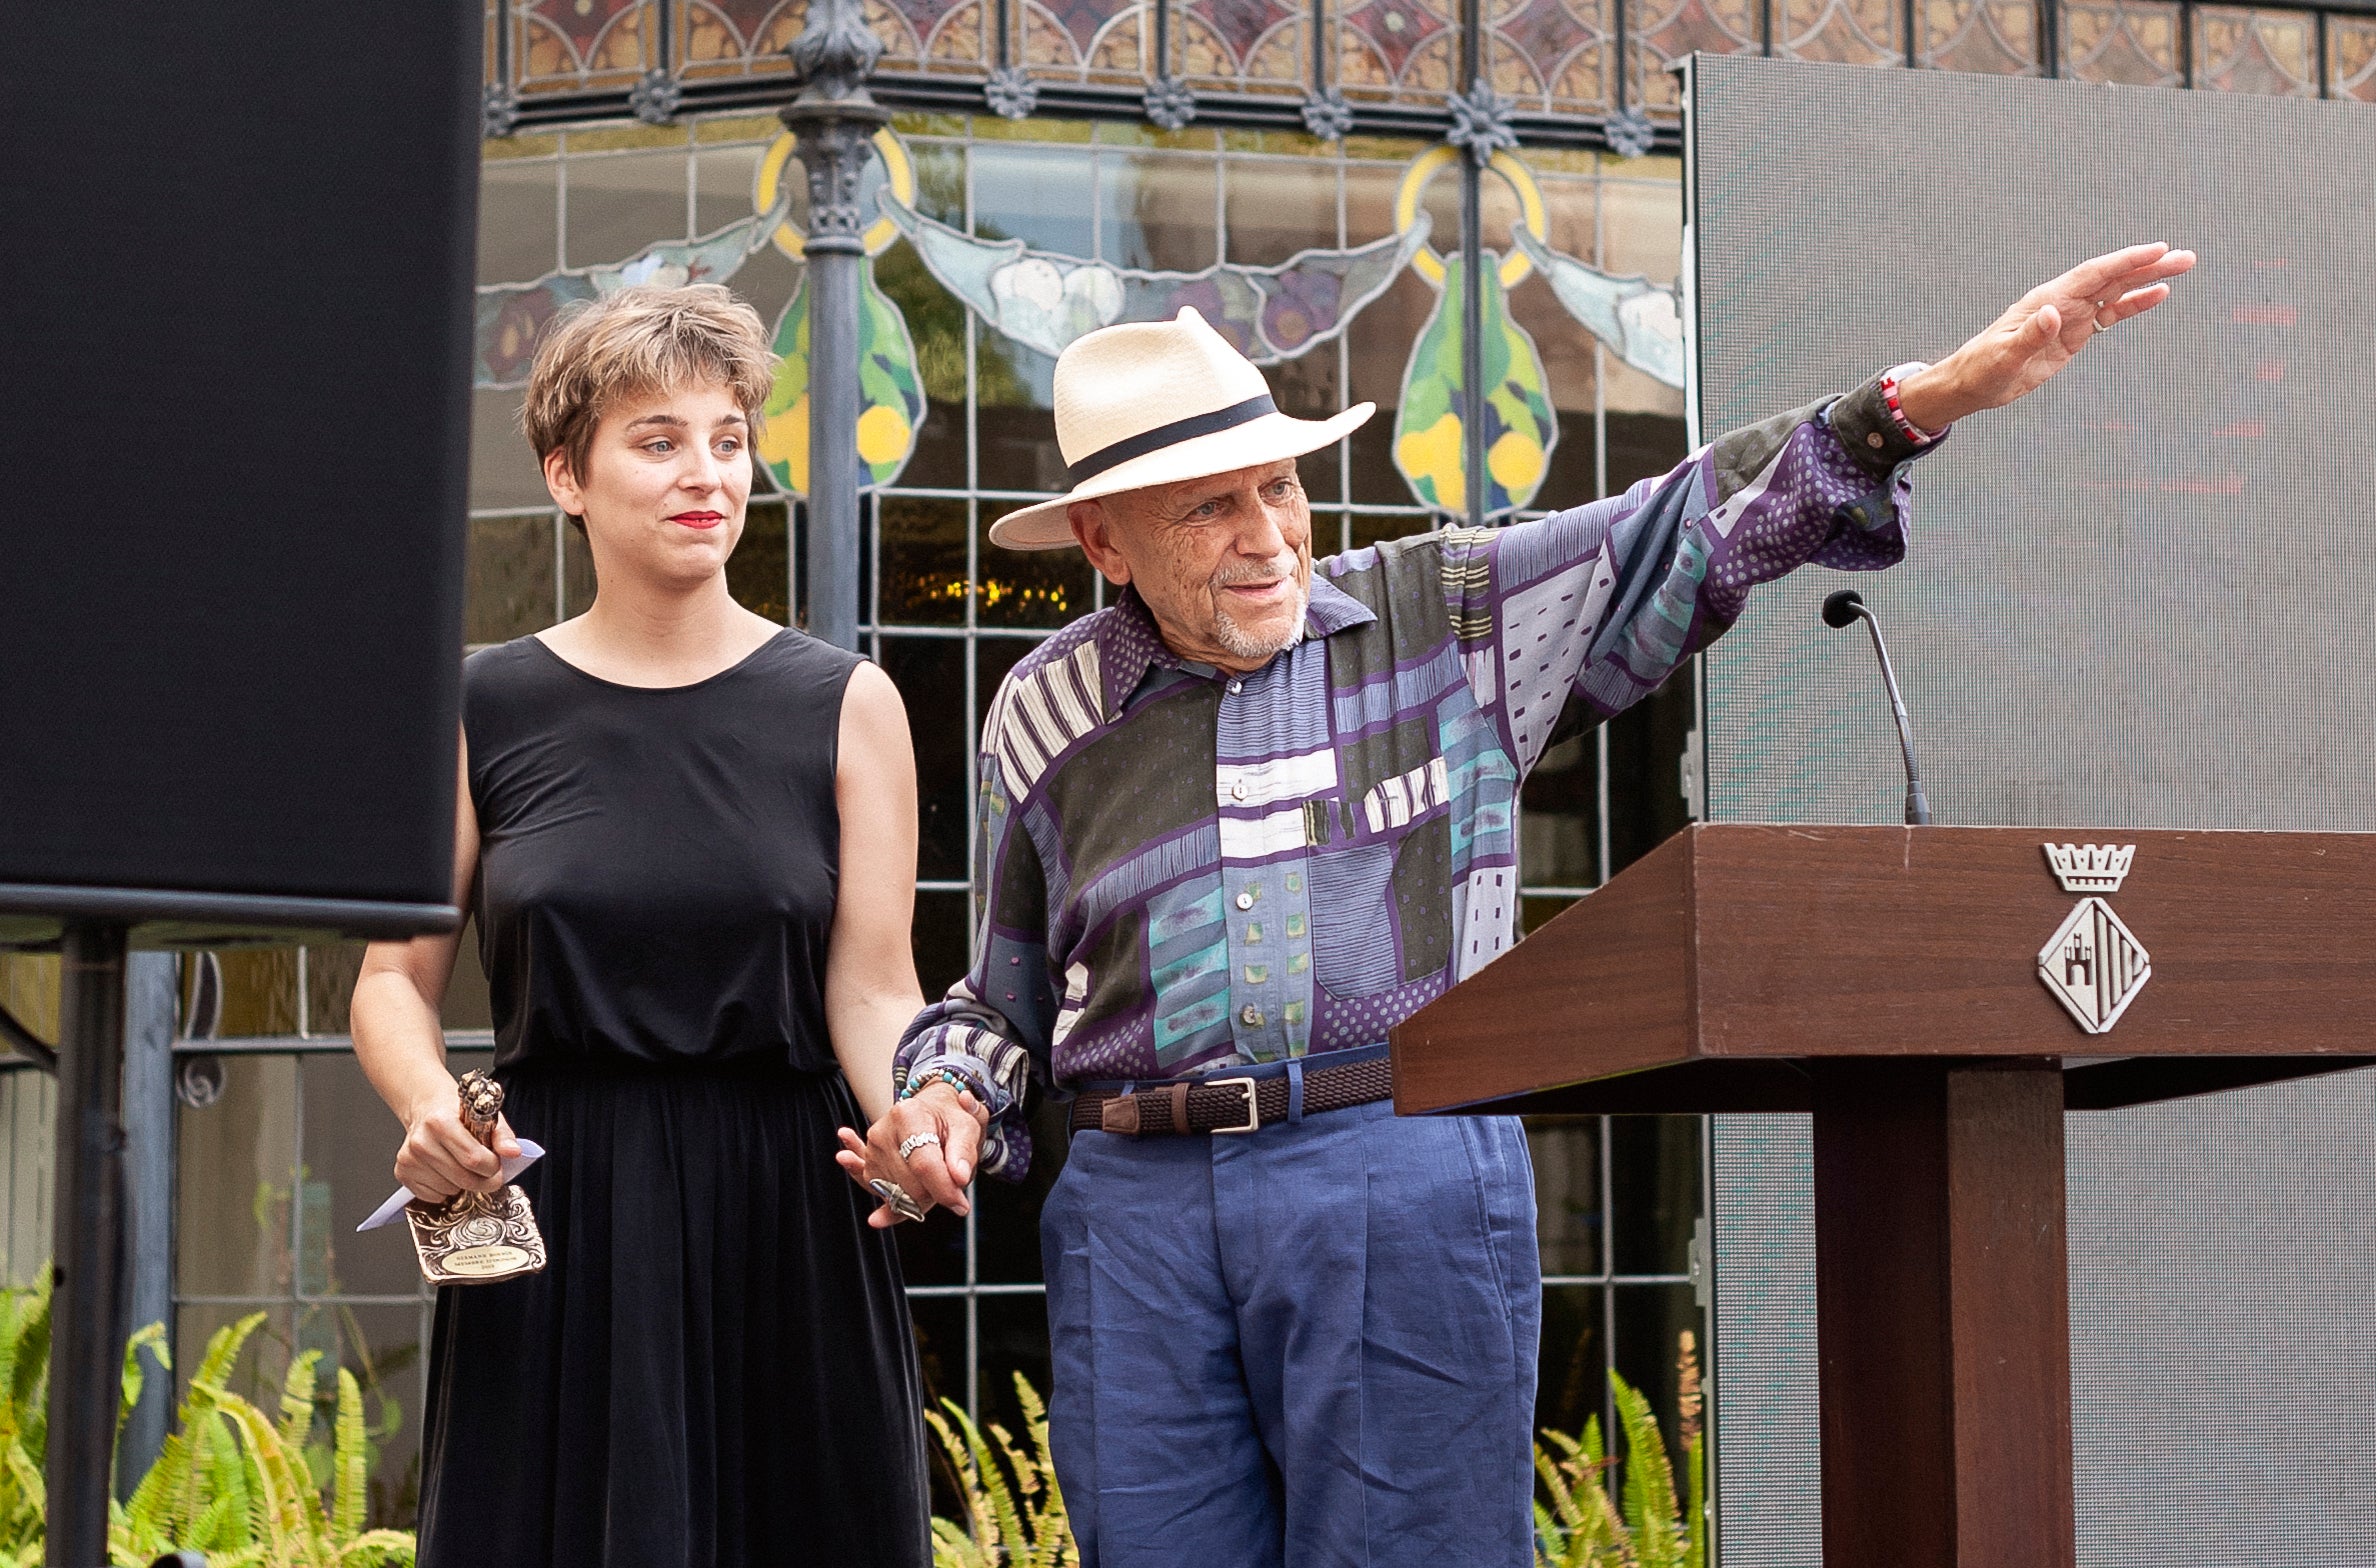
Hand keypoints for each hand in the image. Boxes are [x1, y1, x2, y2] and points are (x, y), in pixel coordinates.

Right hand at [396, 1089, 520, 1203]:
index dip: (493, 1167)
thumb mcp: (486, 1117)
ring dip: (463, 1184)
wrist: (428, 1109)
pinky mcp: (402, 1172)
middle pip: (463, 1179)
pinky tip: (446, 1172)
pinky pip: (433, 1196)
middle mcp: (421, 1141)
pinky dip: (445, 1190)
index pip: (474, 1159)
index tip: (496, 1164)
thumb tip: (513, 1152)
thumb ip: (503, 1136)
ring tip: (461, 1165)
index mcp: (441, 1122)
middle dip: (483, 1181)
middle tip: (486, 1172)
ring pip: (449, 1190)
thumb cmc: (458, 1114)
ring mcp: (409, 1158)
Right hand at [834, 1081, 988, 1227]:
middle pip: (911, 1185)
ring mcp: (872, 1153)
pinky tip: (905, 1199)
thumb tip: (959, 1178)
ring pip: (899, 1197)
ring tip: (935, 1176)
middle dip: (935, 1194)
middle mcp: (882, 1133)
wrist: (932, 1112)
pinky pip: (888, 1199)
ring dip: (922, 1198)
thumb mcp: (966, 1127)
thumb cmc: (949, 1119)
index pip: (924, 1165)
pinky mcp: (870, 1170)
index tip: (961, 1205)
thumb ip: (965, 1152)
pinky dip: (905, 1204)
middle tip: (951, 1182)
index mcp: (907, 1116)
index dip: (944, 1189)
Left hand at [1898, 242, 2196, 431]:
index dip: (2124, 262)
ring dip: (2147, 280)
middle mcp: (2061, 302)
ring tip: (2182, 268)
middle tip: (2186, 258)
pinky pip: (2109, 315)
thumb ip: (2028, 337)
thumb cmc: (1981, 370)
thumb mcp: (2002, 358)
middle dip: (2148, 266)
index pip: (2093, 274)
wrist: (1971, 383)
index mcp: (2046, 301)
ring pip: (2114, 292)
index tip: (2157, 251)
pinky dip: (2133, 305)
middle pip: (2111, 277)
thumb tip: (2053, 313)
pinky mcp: (2073, 334)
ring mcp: (2069, 317)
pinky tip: (2157, 296)